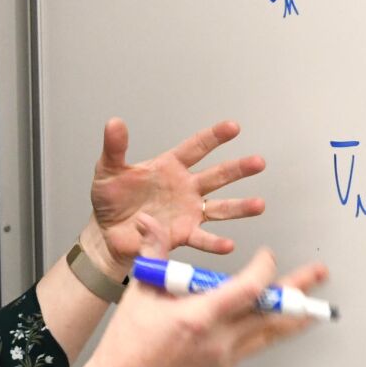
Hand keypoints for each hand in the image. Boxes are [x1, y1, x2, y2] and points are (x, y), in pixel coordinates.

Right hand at [76, 214, 327, 366]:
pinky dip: (268, 330)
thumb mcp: (139, 294)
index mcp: (198, 319)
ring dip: (294, 316)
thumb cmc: (126, 346)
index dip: (264, 270)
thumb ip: (153, 254)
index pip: (248, 290)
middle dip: (298, 291)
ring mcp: (223, 359)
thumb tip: (150, 221)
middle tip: (319, 274)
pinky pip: (254, 345)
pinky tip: (278, 321)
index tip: (267, 255)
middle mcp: (217, 341)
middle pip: (270, 313)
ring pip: (269, 334)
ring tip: (315, 304)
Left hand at [83, 118, 265, 276]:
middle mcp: (186, 188)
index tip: (233, 127)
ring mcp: (188, 211)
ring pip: (219, 207)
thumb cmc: (110, 199)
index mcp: (170, 166)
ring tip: (259, 204)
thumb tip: (114, 123)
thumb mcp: (108, 170)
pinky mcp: (183, 234)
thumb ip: (115, 148)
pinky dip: (215, 242)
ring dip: (239, 206)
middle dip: (238, 169)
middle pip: (217, 176)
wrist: (106, 232)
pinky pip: (202, 238)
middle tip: (258, 162)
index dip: (215, 137)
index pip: (197, 147)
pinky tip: (228, 244)